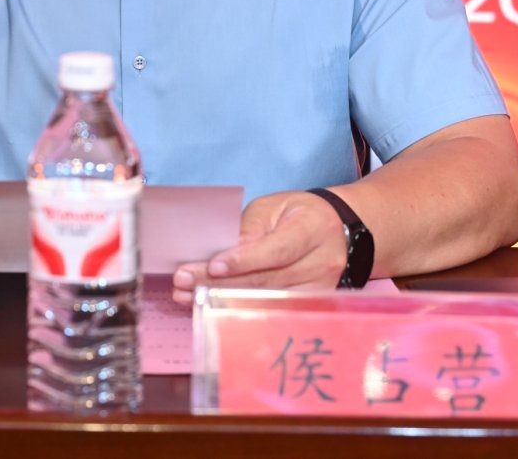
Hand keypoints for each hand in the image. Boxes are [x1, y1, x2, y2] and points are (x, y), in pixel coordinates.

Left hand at [171, 190, 346, 303]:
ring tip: (187, 296)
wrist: (333, 228)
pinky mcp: (310, 306)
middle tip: (184, 281)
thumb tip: (219, 257)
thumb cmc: (295, 214)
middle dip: (220, 283)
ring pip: (264, 299)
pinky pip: (269, 309)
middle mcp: (321, 263)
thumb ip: (248, 230)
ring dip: (222, 298)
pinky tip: (210, 305)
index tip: (213, 267)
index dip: (244, 260)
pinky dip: (237, 309)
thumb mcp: (272, 208)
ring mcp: (319, 289)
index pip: (277, 250)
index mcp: (312, 229)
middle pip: (266, 279)